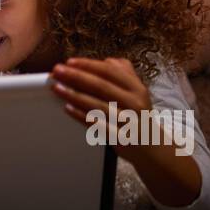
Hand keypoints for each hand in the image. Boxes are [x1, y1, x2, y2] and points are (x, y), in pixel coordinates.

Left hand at [51, 56, 201, 206]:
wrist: (152, 148)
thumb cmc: (139, 116)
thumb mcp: (138, 92)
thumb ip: (124, 74)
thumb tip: (106, 61)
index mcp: (137, 88)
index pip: (110, 71)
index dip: (88, 65)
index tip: (69, 62)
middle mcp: (133, 102)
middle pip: (101, 86)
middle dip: (76, 76)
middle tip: (56, 71)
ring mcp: (127, 121)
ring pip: (97, 105)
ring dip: (74, 95)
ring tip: (56, 88)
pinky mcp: (119, 137)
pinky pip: (97, 125)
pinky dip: (81, 115)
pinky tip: (67, 108)